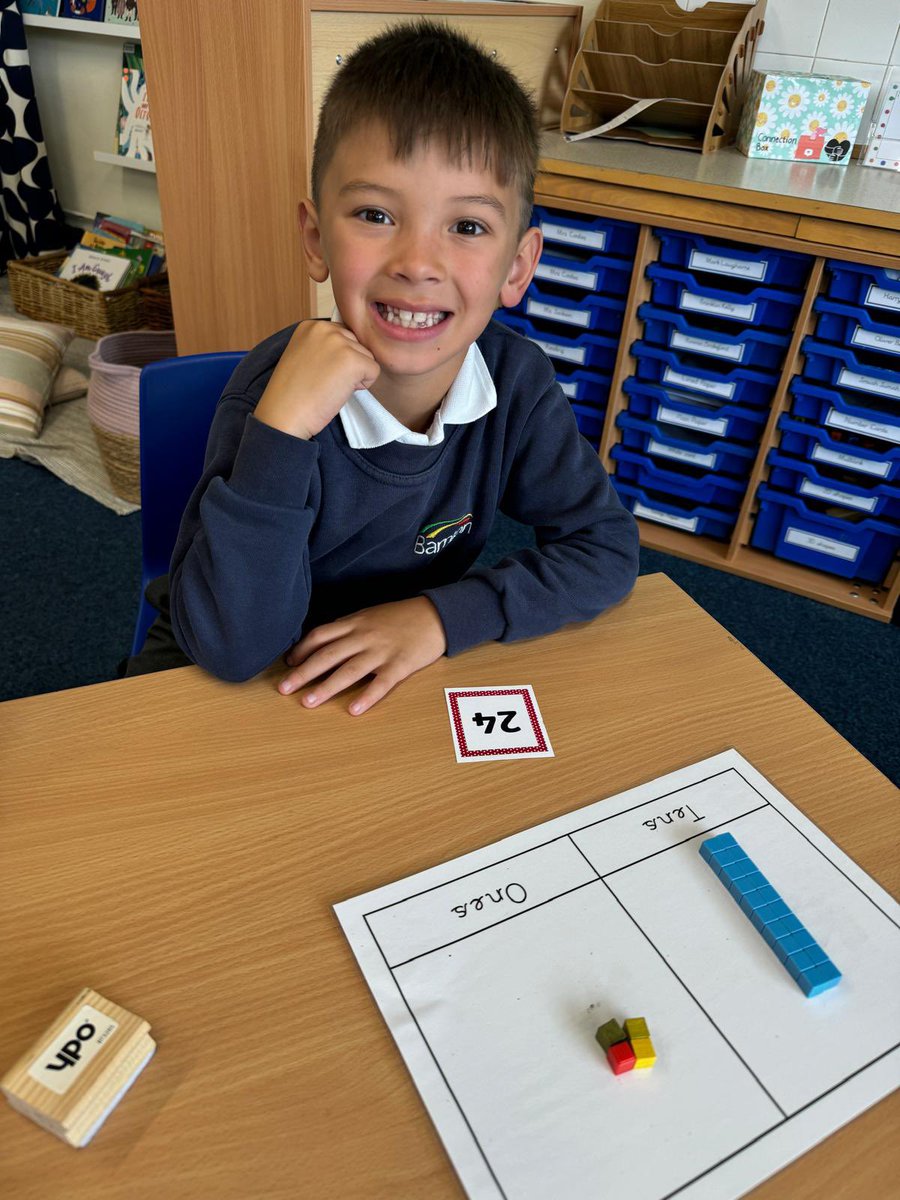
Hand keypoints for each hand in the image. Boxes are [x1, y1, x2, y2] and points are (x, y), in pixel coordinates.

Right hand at [254, 320, 378, 438]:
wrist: (284, 415)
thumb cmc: (293, 394)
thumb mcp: (303, 356)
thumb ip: (324, 346)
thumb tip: (352, 348)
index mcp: (311, 325)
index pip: (343, 336)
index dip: (338, 359)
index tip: (319, 372)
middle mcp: (325, 328)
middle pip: (357, 344)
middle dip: (348, 366)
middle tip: (324, 381)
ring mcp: (339, 342)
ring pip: (367, 357)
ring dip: (355, 376)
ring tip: (330, 386)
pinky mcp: (352, 360)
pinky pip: (374, 371)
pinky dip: (363, 386)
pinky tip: (339, 391)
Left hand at [278, 597, 446, 714]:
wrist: (436, 615)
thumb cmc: (401, 616)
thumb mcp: (370, 615)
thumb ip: (348, 628)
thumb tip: (324, 642)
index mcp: (355, 622)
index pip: (321, 636)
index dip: (302, 650)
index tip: (288, 663)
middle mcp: (364, 636)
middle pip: (328, 655)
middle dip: (304, 672)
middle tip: (284, 688)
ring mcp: (382, 651)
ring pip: (349, 670)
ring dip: (326, 687)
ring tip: (308, 702)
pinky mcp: (400, 665)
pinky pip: (381, 683)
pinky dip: (366, 697)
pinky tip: (353, 710)